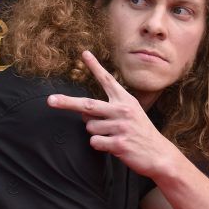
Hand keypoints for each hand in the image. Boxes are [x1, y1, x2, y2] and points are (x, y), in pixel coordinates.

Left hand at [47, 51, 173, 178]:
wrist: (158, 154)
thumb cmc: (140, 133)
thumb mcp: (130, 114)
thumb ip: (108, 109)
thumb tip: (82, 113)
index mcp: (125, 100)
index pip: (108, 80)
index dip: (95, 66)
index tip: (84, 54)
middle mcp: (123, 110)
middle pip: (87, 105)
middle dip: (66, 102)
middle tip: (50, 100)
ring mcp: (121, 127)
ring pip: (89, 127)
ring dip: (95, 133)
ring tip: (111, 135)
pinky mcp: (118, 143)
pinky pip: (95, 142)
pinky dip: (100, 145)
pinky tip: (113, 146)